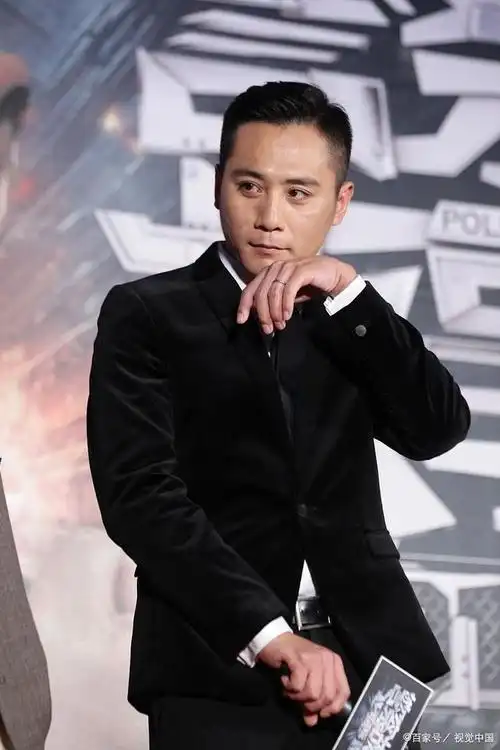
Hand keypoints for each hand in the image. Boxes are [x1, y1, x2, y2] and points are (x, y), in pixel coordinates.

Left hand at [236, 256, 356, 333]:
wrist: (336, 277)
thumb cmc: (313, 286)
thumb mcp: (289, 296)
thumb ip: (274, 301)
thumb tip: (260, 316)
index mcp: (270, 272)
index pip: (250, 288)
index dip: (244, 305)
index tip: (241, 320)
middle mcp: (277, 267)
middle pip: (260, 293)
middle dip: (262, 314)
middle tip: (268, 328)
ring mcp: (289, 267)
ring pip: (272, 292)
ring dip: (274, 312)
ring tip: (280, 324)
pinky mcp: (301, 270)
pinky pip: (288, 289)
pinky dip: (286, 304)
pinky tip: (288, 315)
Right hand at [257, 632, 349, 726]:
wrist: (274, 639)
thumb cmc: (292, 658)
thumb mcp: (307, 679)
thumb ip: (311, 700)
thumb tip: (311, 722)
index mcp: (334, 662)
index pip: (343, 692)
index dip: (333, 707)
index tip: (320, 713)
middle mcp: (327, 659)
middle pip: (327, 696)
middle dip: (311, 705)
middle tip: (298, 699)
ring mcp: (314, 657)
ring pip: (313, 693)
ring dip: (298, 697)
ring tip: (291, 689)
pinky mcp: (299, 658)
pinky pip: (299, 685)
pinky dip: (290, 688)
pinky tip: (285, 680)